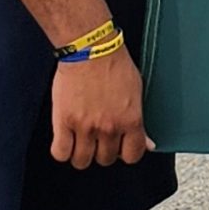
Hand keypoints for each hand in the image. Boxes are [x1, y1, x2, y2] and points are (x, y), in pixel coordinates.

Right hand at [51, 51, 151, 168]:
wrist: (90, 49)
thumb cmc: (114, 65)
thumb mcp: (136, 93)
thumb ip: (140, 122)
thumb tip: (148, 144)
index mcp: (131, 120)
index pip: (133, 156)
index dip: (126, 153)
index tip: (120, 147)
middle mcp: (109, 127)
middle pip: (106, 159)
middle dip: (102, 151)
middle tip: (99, 138)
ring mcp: (85, 126)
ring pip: (82, 161)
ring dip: (82, 153)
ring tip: (81, 140)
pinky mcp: (63, 121)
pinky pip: (60, 152)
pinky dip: (62, 151)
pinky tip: (66, 141)